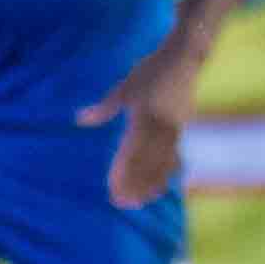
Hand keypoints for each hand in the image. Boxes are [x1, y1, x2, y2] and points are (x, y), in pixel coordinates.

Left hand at [79, 44, 204, 207]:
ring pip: (162, 164)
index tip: (113, 189)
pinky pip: (174, 156)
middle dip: (135, 185)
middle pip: (147, 164)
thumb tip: (79, 120)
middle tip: (122, 204)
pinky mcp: (183, 129)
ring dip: (150, 185)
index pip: (131, 153)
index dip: (122, 173)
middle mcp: (161, 127)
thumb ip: (104, 108)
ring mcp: (175, 129)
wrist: (185, 59)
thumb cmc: (151, 71)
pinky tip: (161, 188)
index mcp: (144, 117)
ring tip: (139, 202)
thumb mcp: (125, 87)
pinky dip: (167, 173)